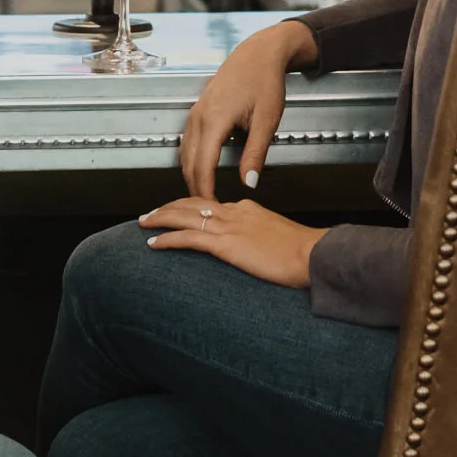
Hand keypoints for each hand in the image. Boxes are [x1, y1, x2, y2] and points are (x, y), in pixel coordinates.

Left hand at [140, 196, 326, 288]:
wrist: (312, 253)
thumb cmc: (303, 251)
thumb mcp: (279, 238)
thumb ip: (262, 237)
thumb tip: (253, 245)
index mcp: (247, 209)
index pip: (212, 203)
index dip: (190, 205)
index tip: (178, 210)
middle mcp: (234, 212)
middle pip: (192, 203)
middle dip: (168, 207)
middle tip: (151, 212)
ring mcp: (228, 227)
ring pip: (183, 216)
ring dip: (160, 218)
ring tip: (144, 222)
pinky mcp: (225, 244)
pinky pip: (188, 238)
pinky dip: (167, 239)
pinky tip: (154, 243)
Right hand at [179, 20, 316, 197]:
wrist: (258, 54)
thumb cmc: (264, 82)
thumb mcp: (266, 121)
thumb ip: (255, 154)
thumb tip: (248, 182)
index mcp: (214, 120)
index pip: (202, 166)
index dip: (205, 191)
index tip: (211, 210)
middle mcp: (199, 117)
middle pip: (188, 163)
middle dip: (195, 189)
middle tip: (206, 212)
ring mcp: (196, 113)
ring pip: (185, 153)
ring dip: (191, 176)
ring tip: (204, 197)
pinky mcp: (198, 111)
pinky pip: (187, 142)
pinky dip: (191, 161)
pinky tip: (201, 172)